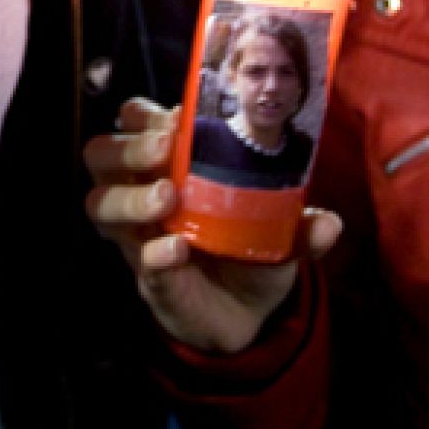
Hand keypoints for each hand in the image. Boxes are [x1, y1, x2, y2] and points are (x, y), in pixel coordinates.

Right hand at [84, 97, 341, 353]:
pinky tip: (177, 250)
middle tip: (166, 149)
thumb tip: (329, 223)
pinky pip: (138, 259)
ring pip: (99, 202)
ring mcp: (137, 234)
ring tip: (168, 198)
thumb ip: (300, 224)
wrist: (248, 314)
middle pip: (101, 153)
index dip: (145, 114)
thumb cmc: (250, 249)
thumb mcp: (280, 230)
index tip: (181, 114)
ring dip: (131, 197)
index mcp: (168, 163)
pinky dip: (155, 253)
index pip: (133, 120)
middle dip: (128, 146)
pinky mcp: (147, 277)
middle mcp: (141, 190)